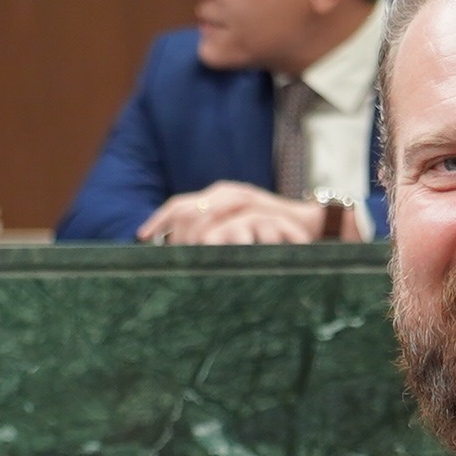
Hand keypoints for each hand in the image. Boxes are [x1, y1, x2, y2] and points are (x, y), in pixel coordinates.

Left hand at [137, 180, 332, 244]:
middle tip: (168, 256)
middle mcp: (227, 195)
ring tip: (184, 255)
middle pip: (188, 207)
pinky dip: (222, 231)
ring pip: (208, 210)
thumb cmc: (274, 237)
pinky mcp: (262, 207)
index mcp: (217, 200)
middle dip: (174, 231)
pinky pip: (236, 216)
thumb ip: (214, 243)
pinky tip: (212, 247)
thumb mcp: (238, 238)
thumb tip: (185, 260)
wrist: (314, 226)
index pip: (178, 206)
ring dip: (193, 233)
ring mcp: (245, 199)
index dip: (158, 221)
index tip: (142, 238)